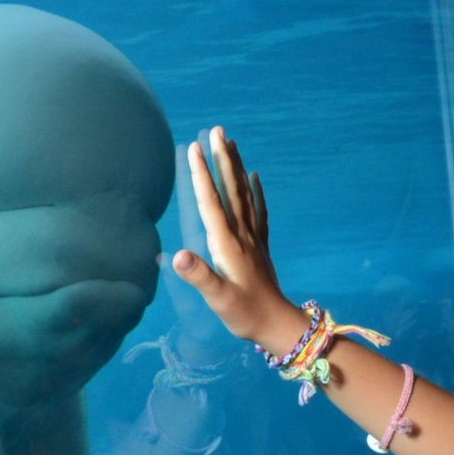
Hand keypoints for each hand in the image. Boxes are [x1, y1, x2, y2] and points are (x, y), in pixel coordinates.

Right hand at [171, 126, 303, 350]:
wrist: (276, 324)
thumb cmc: (243, 314)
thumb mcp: (217, 299)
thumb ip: (199, 276)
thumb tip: (177, 255)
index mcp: (227, 244)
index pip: (211, 202)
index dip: (202, 175)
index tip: (195, 148)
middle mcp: (241, 235)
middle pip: (231, 189)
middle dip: (222, 159)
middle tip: (217, 130)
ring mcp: (253, 238)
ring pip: (245, 194)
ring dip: (236, 167)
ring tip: (230, 142)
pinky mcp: (260, 246)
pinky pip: (259, 210)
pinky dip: (255, 190)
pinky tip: (254, 176)